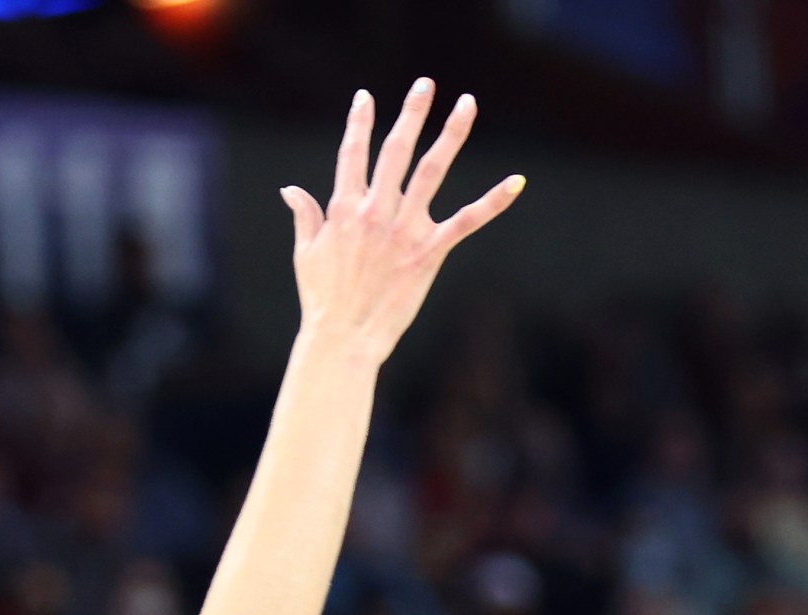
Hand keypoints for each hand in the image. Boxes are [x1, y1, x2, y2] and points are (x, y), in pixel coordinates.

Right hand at [283, 80, 521, 366]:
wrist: (343, 337)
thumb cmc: (322, 300)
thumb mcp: (306, 254)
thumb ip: (305, 215)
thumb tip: (290, 189)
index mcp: (343, 208)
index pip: (352, 154)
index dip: (359, 123)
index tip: (365, 97)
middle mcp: (375, 210)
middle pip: (396, 150)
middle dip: (411, 113)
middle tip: (425, 84)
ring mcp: (404, 229)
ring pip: (432, 170)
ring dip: (451, 134)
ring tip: (467, 104)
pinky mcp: (429, 251)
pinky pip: (467, 220)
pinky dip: (493, 201)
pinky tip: (517, 182)